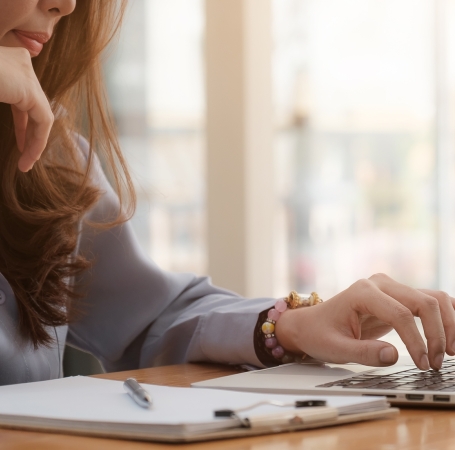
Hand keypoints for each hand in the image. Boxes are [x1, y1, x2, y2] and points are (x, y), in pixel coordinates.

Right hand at [0, 46, 53, 171]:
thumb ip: (2, 99)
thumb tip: (2, 115)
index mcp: (8, 61)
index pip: (23, 99)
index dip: (23, 124)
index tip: (21, 146)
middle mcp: (22, 64)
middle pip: (33, 107)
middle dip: (31, 135)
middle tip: (26, 158)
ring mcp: (27, 74)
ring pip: (41, 115)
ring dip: (35, 143)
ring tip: (26, 164)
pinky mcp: (30, 88)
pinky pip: (44, 120)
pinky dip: (38, 140)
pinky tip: (30, 156)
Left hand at [275, 273, 454, 370]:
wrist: (311, 324)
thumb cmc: (319, 334)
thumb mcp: (335, 349)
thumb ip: (363, 353)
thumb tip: (394, 356)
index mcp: (362, 292)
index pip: (400, 314)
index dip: (416, 342)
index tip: (423, 364)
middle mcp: (380, 284)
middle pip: (424, 302)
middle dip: (437, 334)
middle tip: (436, 363)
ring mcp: (390, 288)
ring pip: (433, 299)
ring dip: (447, 324)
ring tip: (448, 353)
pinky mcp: (397, 298)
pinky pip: (429, 302)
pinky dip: (444, 317)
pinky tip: (448, 338)